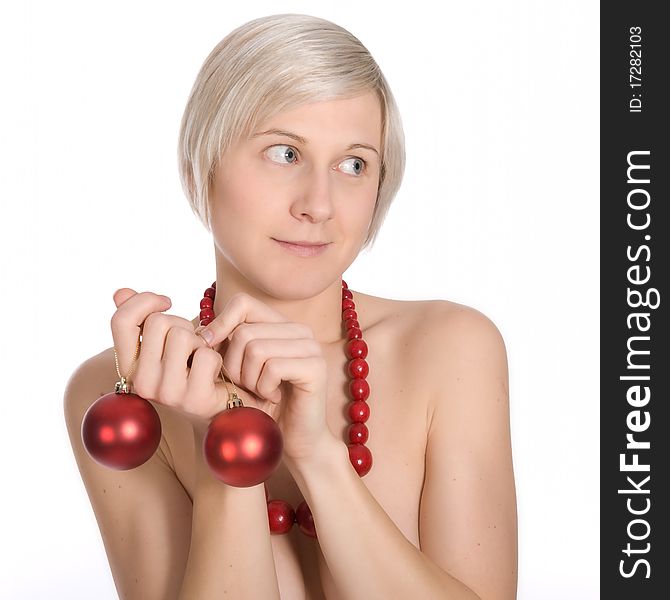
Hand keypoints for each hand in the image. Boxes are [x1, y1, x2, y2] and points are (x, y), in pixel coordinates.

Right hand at [110, 288, 228, 434]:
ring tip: (200, 356)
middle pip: (157, 322)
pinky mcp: (194, 399)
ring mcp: (167, 393)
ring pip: (182, 335)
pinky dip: (216, 356)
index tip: (167, 301)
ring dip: (200, 340)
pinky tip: (213, 371)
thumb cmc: (192, 366)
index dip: (144, 301)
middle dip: (182, 323)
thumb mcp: (165, 341)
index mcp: (129, 367)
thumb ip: (142, 318)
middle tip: (191, 342)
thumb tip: (120, 293)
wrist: (221, 404)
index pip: (120, 321)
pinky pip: (206, 355)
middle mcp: (141, 383)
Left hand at [197, 292, 334, 463]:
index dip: (220, 324)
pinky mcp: (316, 367)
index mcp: (281, 324)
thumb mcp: (237, 369)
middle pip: (243, 331)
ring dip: (248, 379)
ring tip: (259, 391)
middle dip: (232, 365)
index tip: (209, 348)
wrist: (291, 439)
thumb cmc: (261, 404)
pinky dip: (264, 388)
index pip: (242, 302)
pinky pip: (272, 367)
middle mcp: (299, 330)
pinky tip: (273, 397)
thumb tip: (201, 331)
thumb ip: (225, 344)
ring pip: (255, 348)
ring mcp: (311, 347)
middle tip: (244, 386)